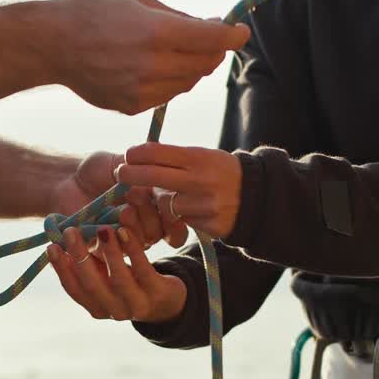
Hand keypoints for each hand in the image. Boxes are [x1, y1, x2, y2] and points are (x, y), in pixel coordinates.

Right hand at [47, 225, 187, 322]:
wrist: (167, 301)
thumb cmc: (127, 281)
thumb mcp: (104, 276)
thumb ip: (86, 265)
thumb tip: (58, 243)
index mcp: (96, 308)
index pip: (74, 290)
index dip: (61, 269)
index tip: (52, 246)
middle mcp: (115, 311)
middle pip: (93, 285)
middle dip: (80, 257)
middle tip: (71, 231)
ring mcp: (137, 304)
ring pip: (119, 279)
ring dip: (109, 253)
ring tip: (102, 228)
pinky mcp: (158, 293)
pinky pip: (143, 269)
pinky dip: (133, 250)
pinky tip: (124, 232)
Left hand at [49, 151, 189, 248]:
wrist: (64, 182)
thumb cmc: (95, 171)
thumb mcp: (122, 163)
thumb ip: (144, 167)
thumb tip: (163, 171)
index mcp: (152, 206)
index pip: (174, 221)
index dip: (174, 215)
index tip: (163, 197)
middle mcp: (142, 226)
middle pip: (159, 232)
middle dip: (150, 214)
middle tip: (135, 195)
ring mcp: (124, 240)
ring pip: (141, 244)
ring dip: (135, 227)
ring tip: (122, 211)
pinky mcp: (104, 251)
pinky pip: (115, 252)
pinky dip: (113, 238)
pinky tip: (105, 225)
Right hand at [50, 0, 249, 114]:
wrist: (52, 45)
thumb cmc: (93, 12)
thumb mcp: (139, 1)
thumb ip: (179, 16)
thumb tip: (211, 25)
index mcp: (155, 32)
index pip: (211, 38)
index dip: (231, 35)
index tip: (240, 32)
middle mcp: (151, 65)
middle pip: (204, 64)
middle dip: (213, 51)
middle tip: (209, 38)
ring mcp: (141, 91)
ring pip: (188, 83)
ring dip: (191, 67)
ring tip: (175, 50)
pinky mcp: (132, 107)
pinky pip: (166, 95)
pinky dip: (169, 81)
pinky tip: (151, 66)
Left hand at [116, 143, 242, 237]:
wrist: (258, 198)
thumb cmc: (221, 172)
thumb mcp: (204, 156)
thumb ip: (175, 158)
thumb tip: (138, 156)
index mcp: (199, 158)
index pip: (158, 152)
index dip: (137, 154)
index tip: (128, 155)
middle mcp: (201, 181)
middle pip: (153, 177)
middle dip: (131, 175)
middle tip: (119, 174)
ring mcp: (205, 205)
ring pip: (165, 205)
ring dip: (159, 202)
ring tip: (164, 195)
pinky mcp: (209, 225)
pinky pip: (181, 221)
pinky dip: (178, 216)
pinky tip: (188, 209)